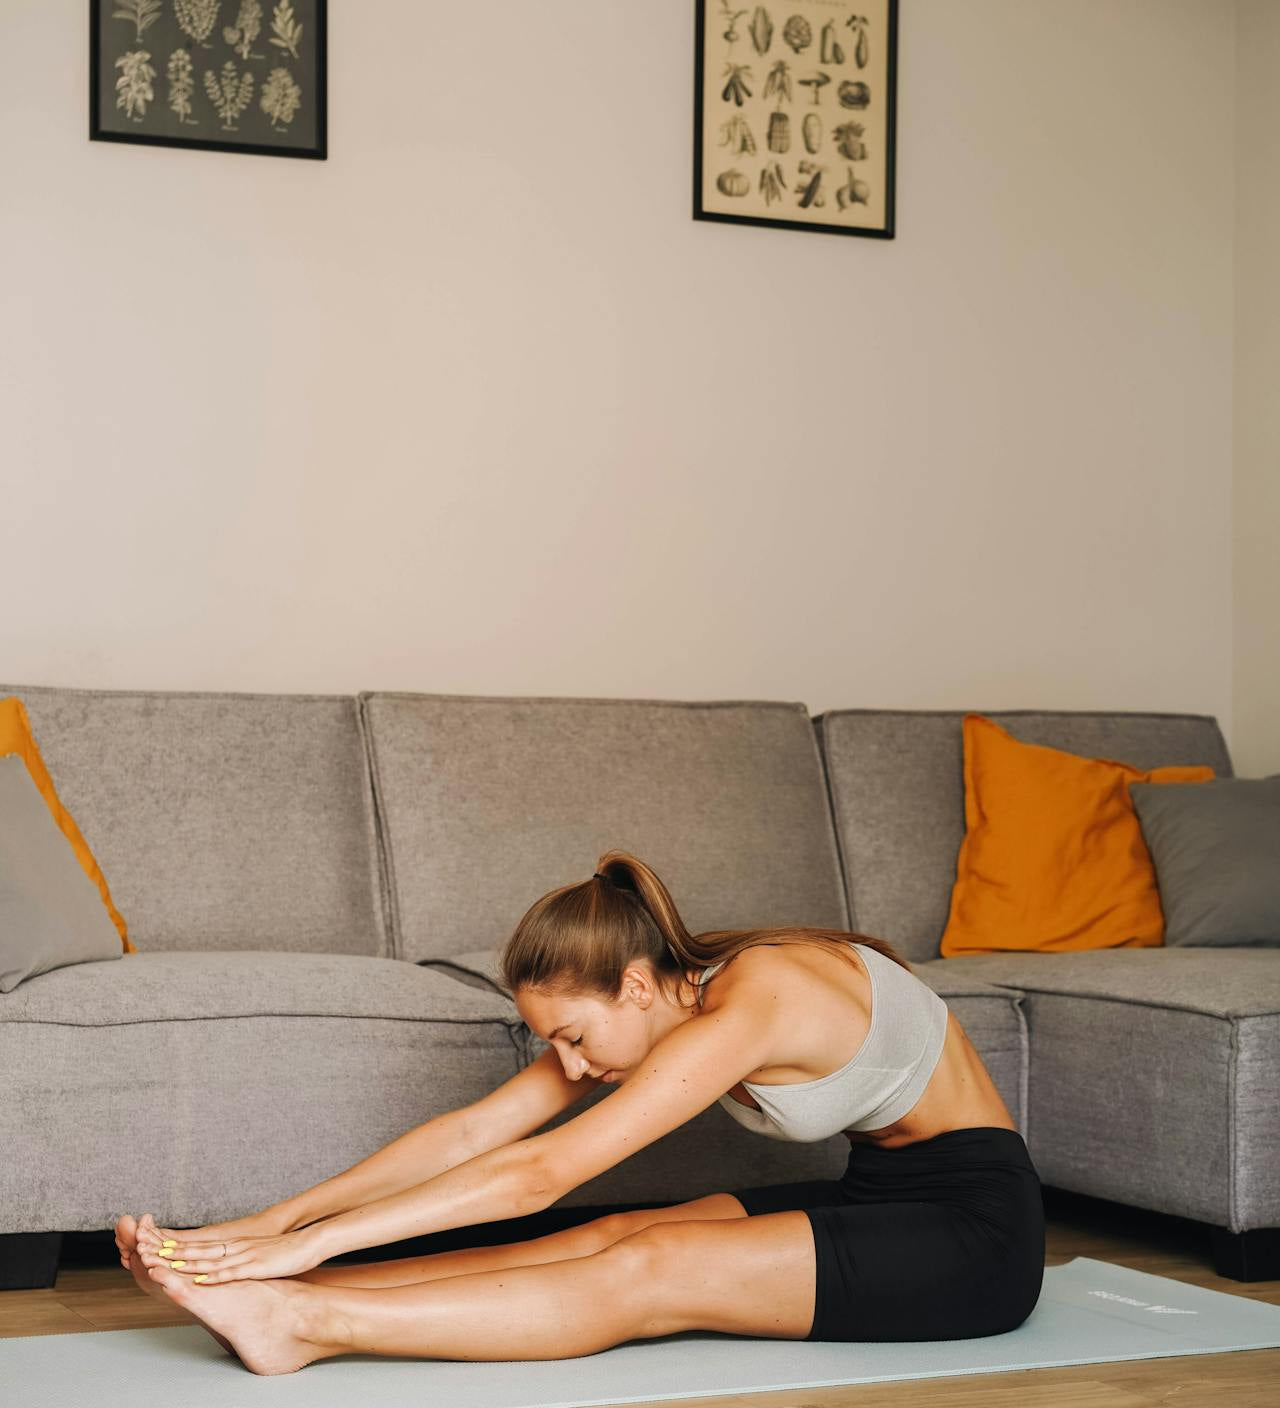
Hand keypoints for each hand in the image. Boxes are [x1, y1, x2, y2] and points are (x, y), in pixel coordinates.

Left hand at [135, 1222, 323, 1283]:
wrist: (310, 1242)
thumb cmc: (284, 1251)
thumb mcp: (254, 1254)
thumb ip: (236, 1259)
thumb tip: (218, 1268)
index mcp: (232, 1244)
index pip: (196, 1244)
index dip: (172, 1246)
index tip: (148, 1246)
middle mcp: (233, 1247)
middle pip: (196, 1249)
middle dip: (168, 1250)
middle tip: (141, 1249)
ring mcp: (244, 1255)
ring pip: (208, 1259)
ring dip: (183, 1261)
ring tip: (160, 1262)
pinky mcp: (257, 1265)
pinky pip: (233, 1272)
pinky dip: (214, 1276)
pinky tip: (200, 1279)